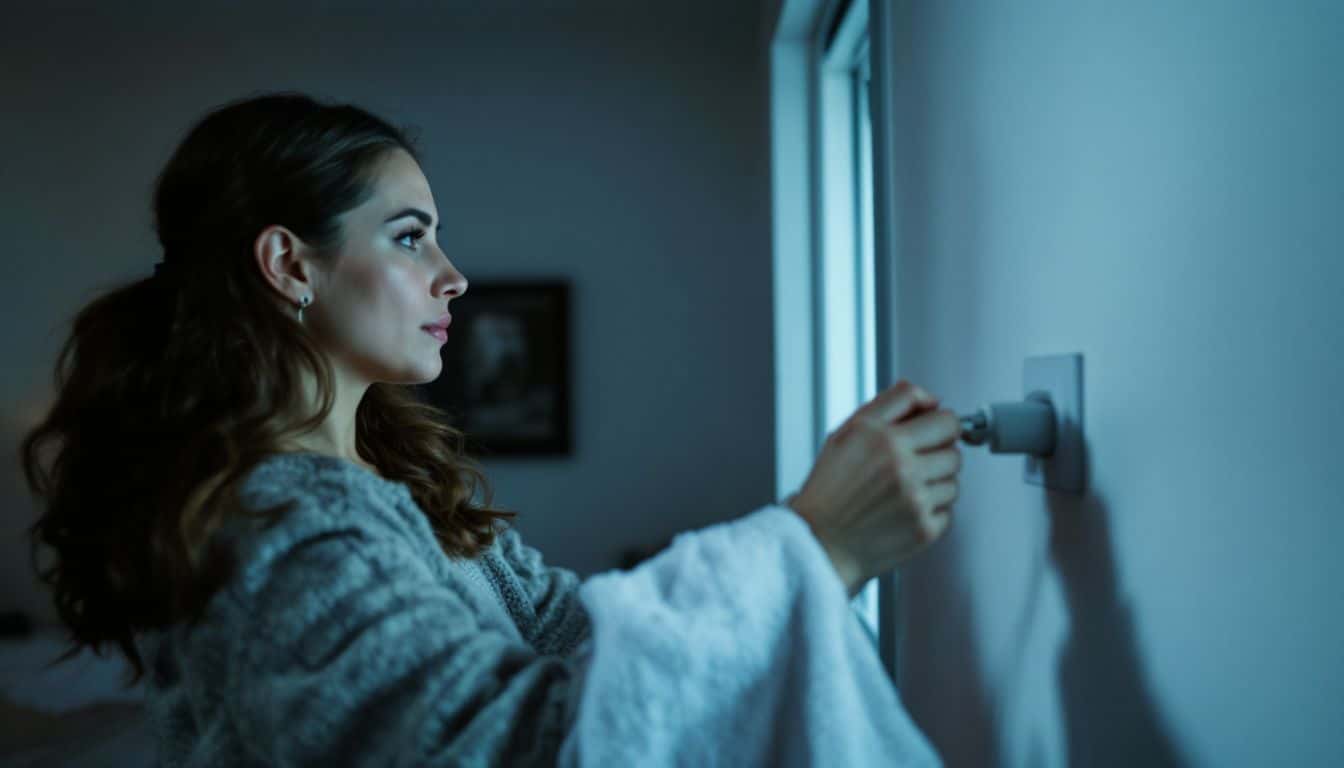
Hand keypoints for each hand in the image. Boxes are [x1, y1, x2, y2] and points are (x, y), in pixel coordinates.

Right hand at [786, 380, 962, 595]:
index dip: (942, 426)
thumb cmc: (830, 488)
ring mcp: (916, 500)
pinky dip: (930, 513)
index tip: (933, 434)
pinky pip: (948, 512)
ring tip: (902, 492)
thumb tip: (933, 401)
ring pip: (953, 483)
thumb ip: (891, 404)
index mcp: (884, 438)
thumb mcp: (847, 431)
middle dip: (938, 456)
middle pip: (954, 452)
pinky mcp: (924, 529)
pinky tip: (902, 513)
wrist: (819, 541)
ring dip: (934, 486)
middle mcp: (902, 466)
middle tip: (912, 466)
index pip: (947, 420)